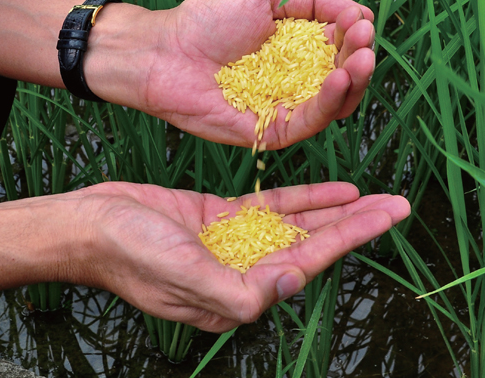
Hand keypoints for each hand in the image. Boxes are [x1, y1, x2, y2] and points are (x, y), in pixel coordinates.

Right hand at [74, 181, 408, 332]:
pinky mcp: (219, 218)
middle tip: (396, 204)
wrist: (88, 225)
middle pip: (311, 246)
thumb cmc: (128, 254)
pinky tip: (328, 191)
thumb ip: (238, 291)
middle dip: (355, 225)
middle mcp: (242, 271)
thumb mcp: (182, 276)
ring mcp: (232, 244)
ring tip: (371, 195)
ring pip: (295, 226)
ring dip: (333, 211)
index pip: (307, 265)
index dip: (350, 239)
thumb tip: (289, 287)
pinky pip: (269, 208)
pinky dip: (300, 199)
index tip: (386, 217)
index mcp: (238, 295)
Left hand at [142, 0, 374, 148]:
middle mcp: (296, 81)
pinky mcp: (271, 132)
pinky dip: (329, 101)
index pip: (340, 47)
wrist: (165, 50)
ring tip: (362, 58)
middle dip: (360, 57)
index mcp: (297, 50)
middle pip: (344, 77)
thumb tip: (359, 12)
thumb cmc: (208, 19)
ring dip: (354, 80)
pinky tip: (338, 78)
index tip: (359, 20)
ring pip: (335, 103)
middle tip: (365, 39)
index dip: (354, 35)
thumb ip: (314, 0)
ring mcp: (285, 108)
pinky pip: (310, 122)